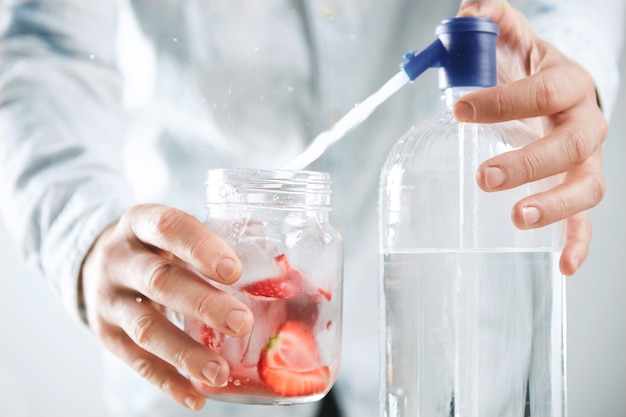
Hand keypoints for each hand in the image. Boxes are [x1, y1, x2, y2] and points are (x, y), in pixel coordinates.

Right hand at [80, 204, 253, 409]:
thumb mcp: (174, 232)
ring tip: (219, 371)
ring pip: (145, 327)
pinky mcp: (106, 334)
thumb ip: (217, 241)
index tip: (233, 271)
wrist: (97, 263)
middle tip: (241, 322)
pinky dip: (167, 381)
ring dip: (185, 353)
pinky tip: (196, 396)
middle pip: (159, 281)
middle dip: (202, 304)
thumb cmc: (155, 247)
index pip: (168, 227)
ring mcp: (108, 299)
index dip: (200, 248)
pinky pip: (136, 361)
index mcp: (140, 223)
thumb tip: (277, 262)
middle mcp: (119, 260)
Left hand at [455, 1, 606, 274]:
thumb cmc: (526, 69)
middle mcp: (584, 124)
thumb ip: (488, 22)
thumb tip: (466, 14)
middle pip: (572, 146)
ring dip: (556, 206)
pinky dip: (578, 242)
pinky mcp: (576, 187)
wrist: (555, 90)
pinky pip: (586, 220)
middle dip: (530, 163)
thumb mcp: (508, 39)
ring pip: (587, 186)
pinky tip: (562, 265)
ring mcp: (585, 161)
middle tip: (485, 177)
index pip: (545, 92)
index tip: (460, 109)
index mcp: (567, 84)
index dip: (505, 101)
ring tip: (518, 219)